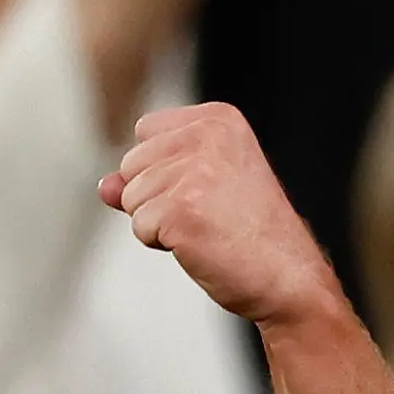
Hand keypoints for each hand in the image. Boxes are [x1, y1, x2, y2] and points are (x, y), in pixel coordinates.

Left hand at [99, 104, 338, 328]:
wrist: (287, 275)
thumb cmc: (249, 234)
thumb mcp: (200, 188)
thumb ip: (148, 177)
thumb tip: (105, 186)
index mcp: (217, 118)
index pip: (145, 133)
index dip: (161, 170)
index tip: (206, 189)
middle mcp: (206, 134)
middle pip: (131, 163)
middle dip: (156, 198)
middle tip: (208, 214)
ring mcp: (193, 170)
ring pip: (132, 198)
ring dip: (159, 223)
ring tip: (207, 228)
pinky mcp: (181, 208)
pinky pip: (139, 226)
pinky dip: (162, 244)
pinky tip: (201, 243)